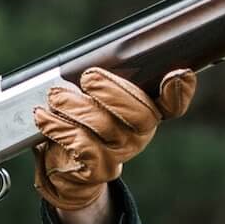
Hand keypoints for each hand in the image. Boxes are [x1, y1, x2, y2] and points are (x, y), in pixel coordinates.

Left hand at [32, 67, 194, 210]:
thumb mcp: (93, 99)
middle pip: (142, 114)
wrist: (66, 171)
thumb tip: (97, 51)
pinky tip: (44, 116)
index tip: (178, 74)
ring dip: (76, 106)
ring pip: (105, 126)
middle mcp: (139, 135)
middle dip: (112, 91)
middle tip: (88, 78)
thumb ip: (103, 79)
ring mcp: (120, 154)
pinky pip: (81, 145)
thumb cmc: (82, 124)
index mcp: (145, 113)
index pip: (173, 105)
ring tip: (56, 96)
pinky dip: (59, 127)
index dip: (180, 92)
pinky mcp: (97, 169)